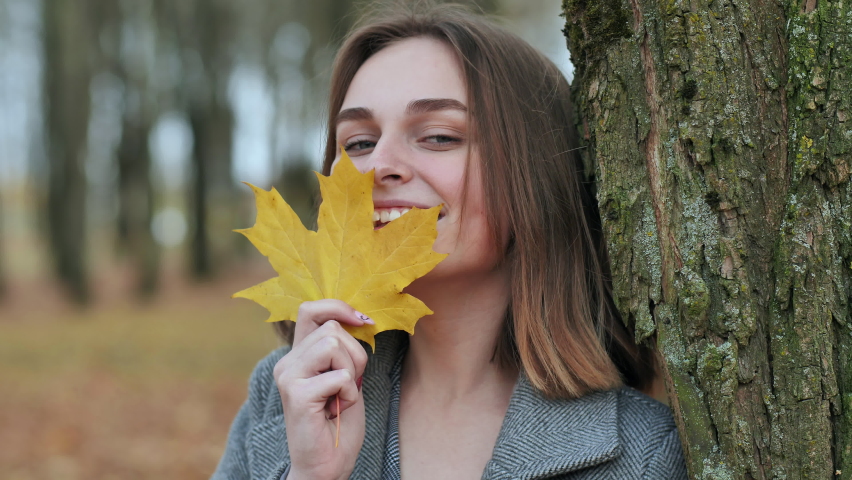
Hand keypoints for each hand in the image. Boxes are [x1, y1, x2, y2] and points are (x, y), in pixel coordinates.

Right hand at [274, 299, 370, 479]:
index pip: (311, 310)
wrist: (326, 465)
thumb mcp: (345, 376)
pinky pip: (340, 376)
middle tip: (348, 384)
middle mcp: (287, 362)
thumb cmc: (338, 423)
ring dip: (351, 372)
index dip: (338, 307)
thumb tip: (359, 317)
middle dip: (355, 354)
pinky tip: (337, 410)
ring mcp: (289, 377)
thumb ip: (342, 349)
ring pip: (334, 346)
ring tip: (341, 396)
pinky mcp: (297, 394)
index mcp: (297, 355)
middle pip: (333, 329)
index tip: (363, 320)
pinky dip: (350, 393)